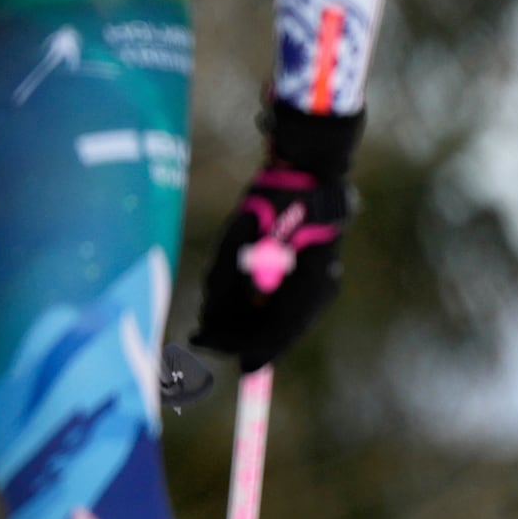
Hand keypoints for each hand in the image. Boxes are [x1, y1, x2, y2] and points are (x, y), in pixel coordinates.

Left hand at [193, 106, 361, 370]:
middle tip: (201, 334)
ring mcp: (318, 288)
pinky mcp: (312, 280)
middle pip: (273, 334)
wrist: (307, 175)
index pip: (270, 335)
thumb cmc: (270, 203)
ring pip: (276, 323)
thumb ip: (224, 284)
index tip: (199, 342)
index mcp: (305, 289)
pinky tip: (235, 295)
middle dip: (235, 336)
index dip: (232, 344)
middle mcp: (316, 295)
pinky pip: (282, 307)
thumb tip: (207, 323)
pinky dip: (255, 308)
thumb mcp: (236, 242)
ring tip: (214, 311)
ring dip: (243, 321)